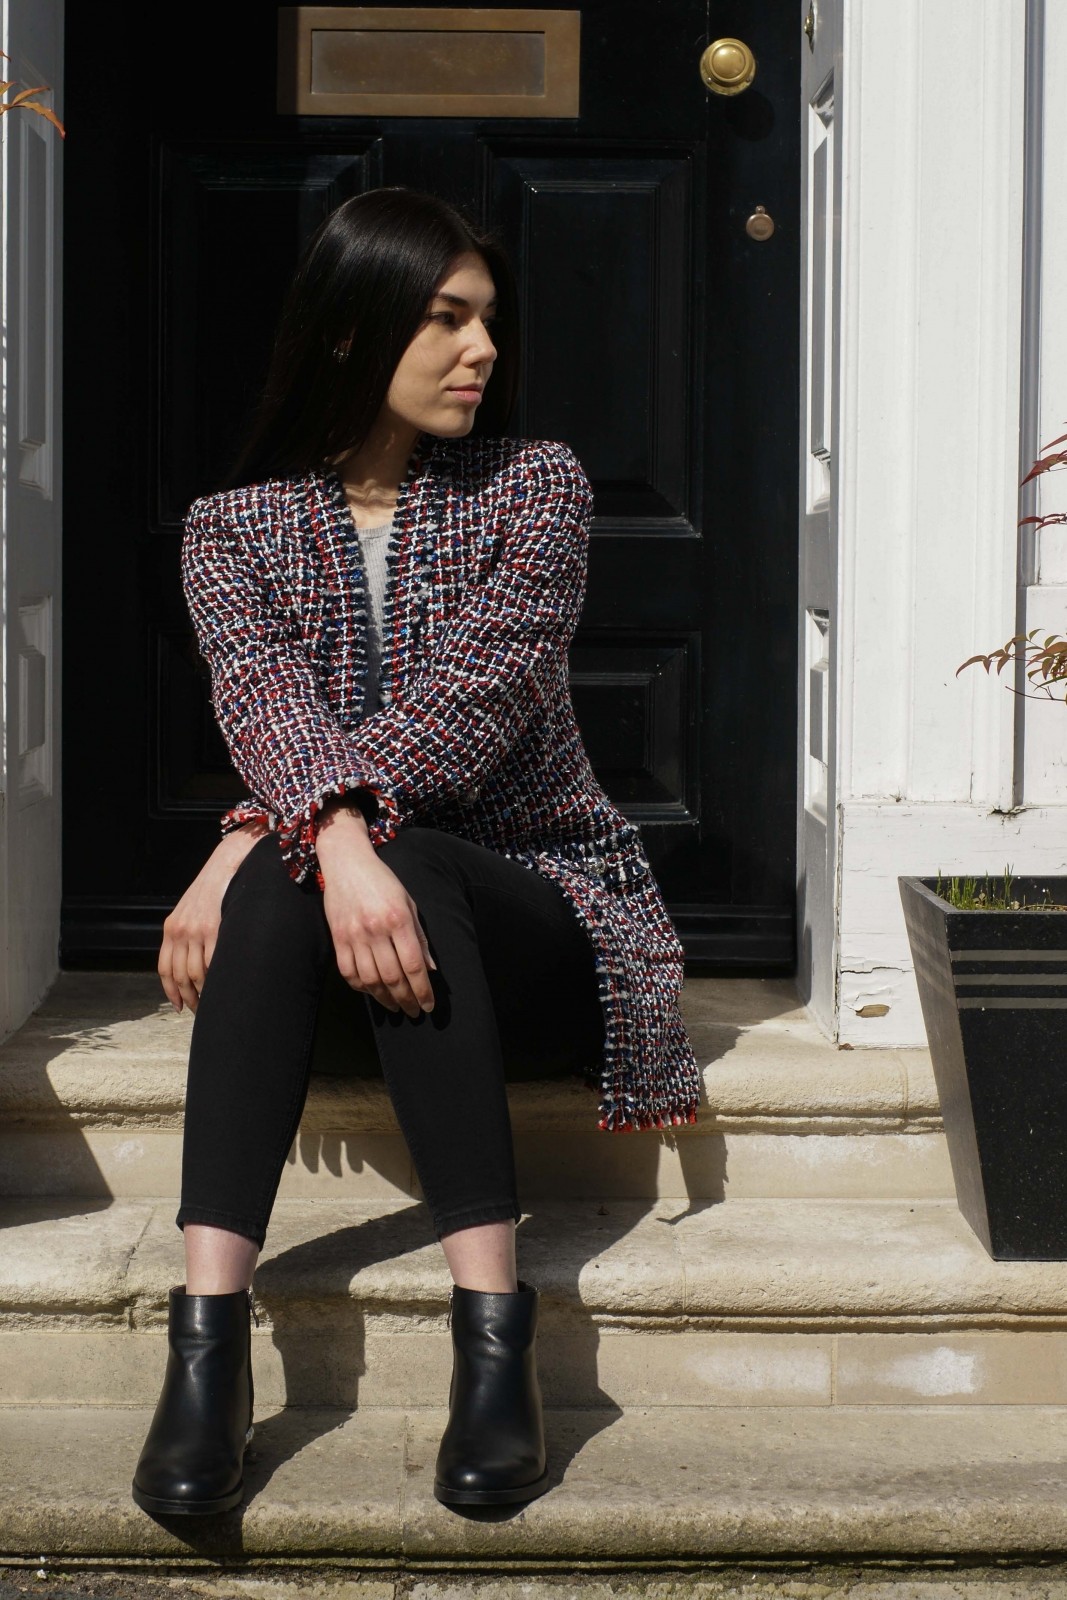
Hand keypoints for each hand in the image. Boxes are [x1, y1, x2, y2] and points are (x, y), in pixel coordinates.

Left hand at [158, 821, 266, 1014]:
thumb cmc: (212, 890)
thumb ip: (186, 934)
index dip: (170, 991)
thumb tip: (190, 963)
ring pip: (195, 974)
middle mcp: (180, 931)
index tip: (179, 1006)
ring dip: (202, 993)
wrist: (226, 865)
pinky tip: (220, 986)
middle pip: (179, 975)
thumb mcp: (190, 911)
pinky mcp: (215, 928)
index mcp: (171, 928)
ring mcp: (197, 930)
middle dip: (187, 998)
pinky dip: (215, 979)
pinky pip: (212, 963)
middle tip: (197, 1011)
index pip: (165, 968)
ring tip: (211, 1002)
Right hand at [316, 804, 436, 1018]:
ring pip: (370, 979)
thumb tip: (430, 969)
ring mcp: (354, 935)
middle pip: (393, 977)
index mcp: (398, 919)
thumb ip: (420, 937)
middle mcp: (376, 929)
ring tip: (396, 1007)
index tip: (428, 1005)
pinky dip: (361, 987)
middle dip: (406, 999)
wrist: (347, 863)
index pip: (414, 965)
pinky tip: (372, 991)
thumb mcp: (409, 903)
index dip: (423, 990)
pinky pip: (348, 972)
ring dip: (385, 999)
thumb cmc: (383, 881)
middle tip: (414, 1011)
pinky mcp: (337, 938)